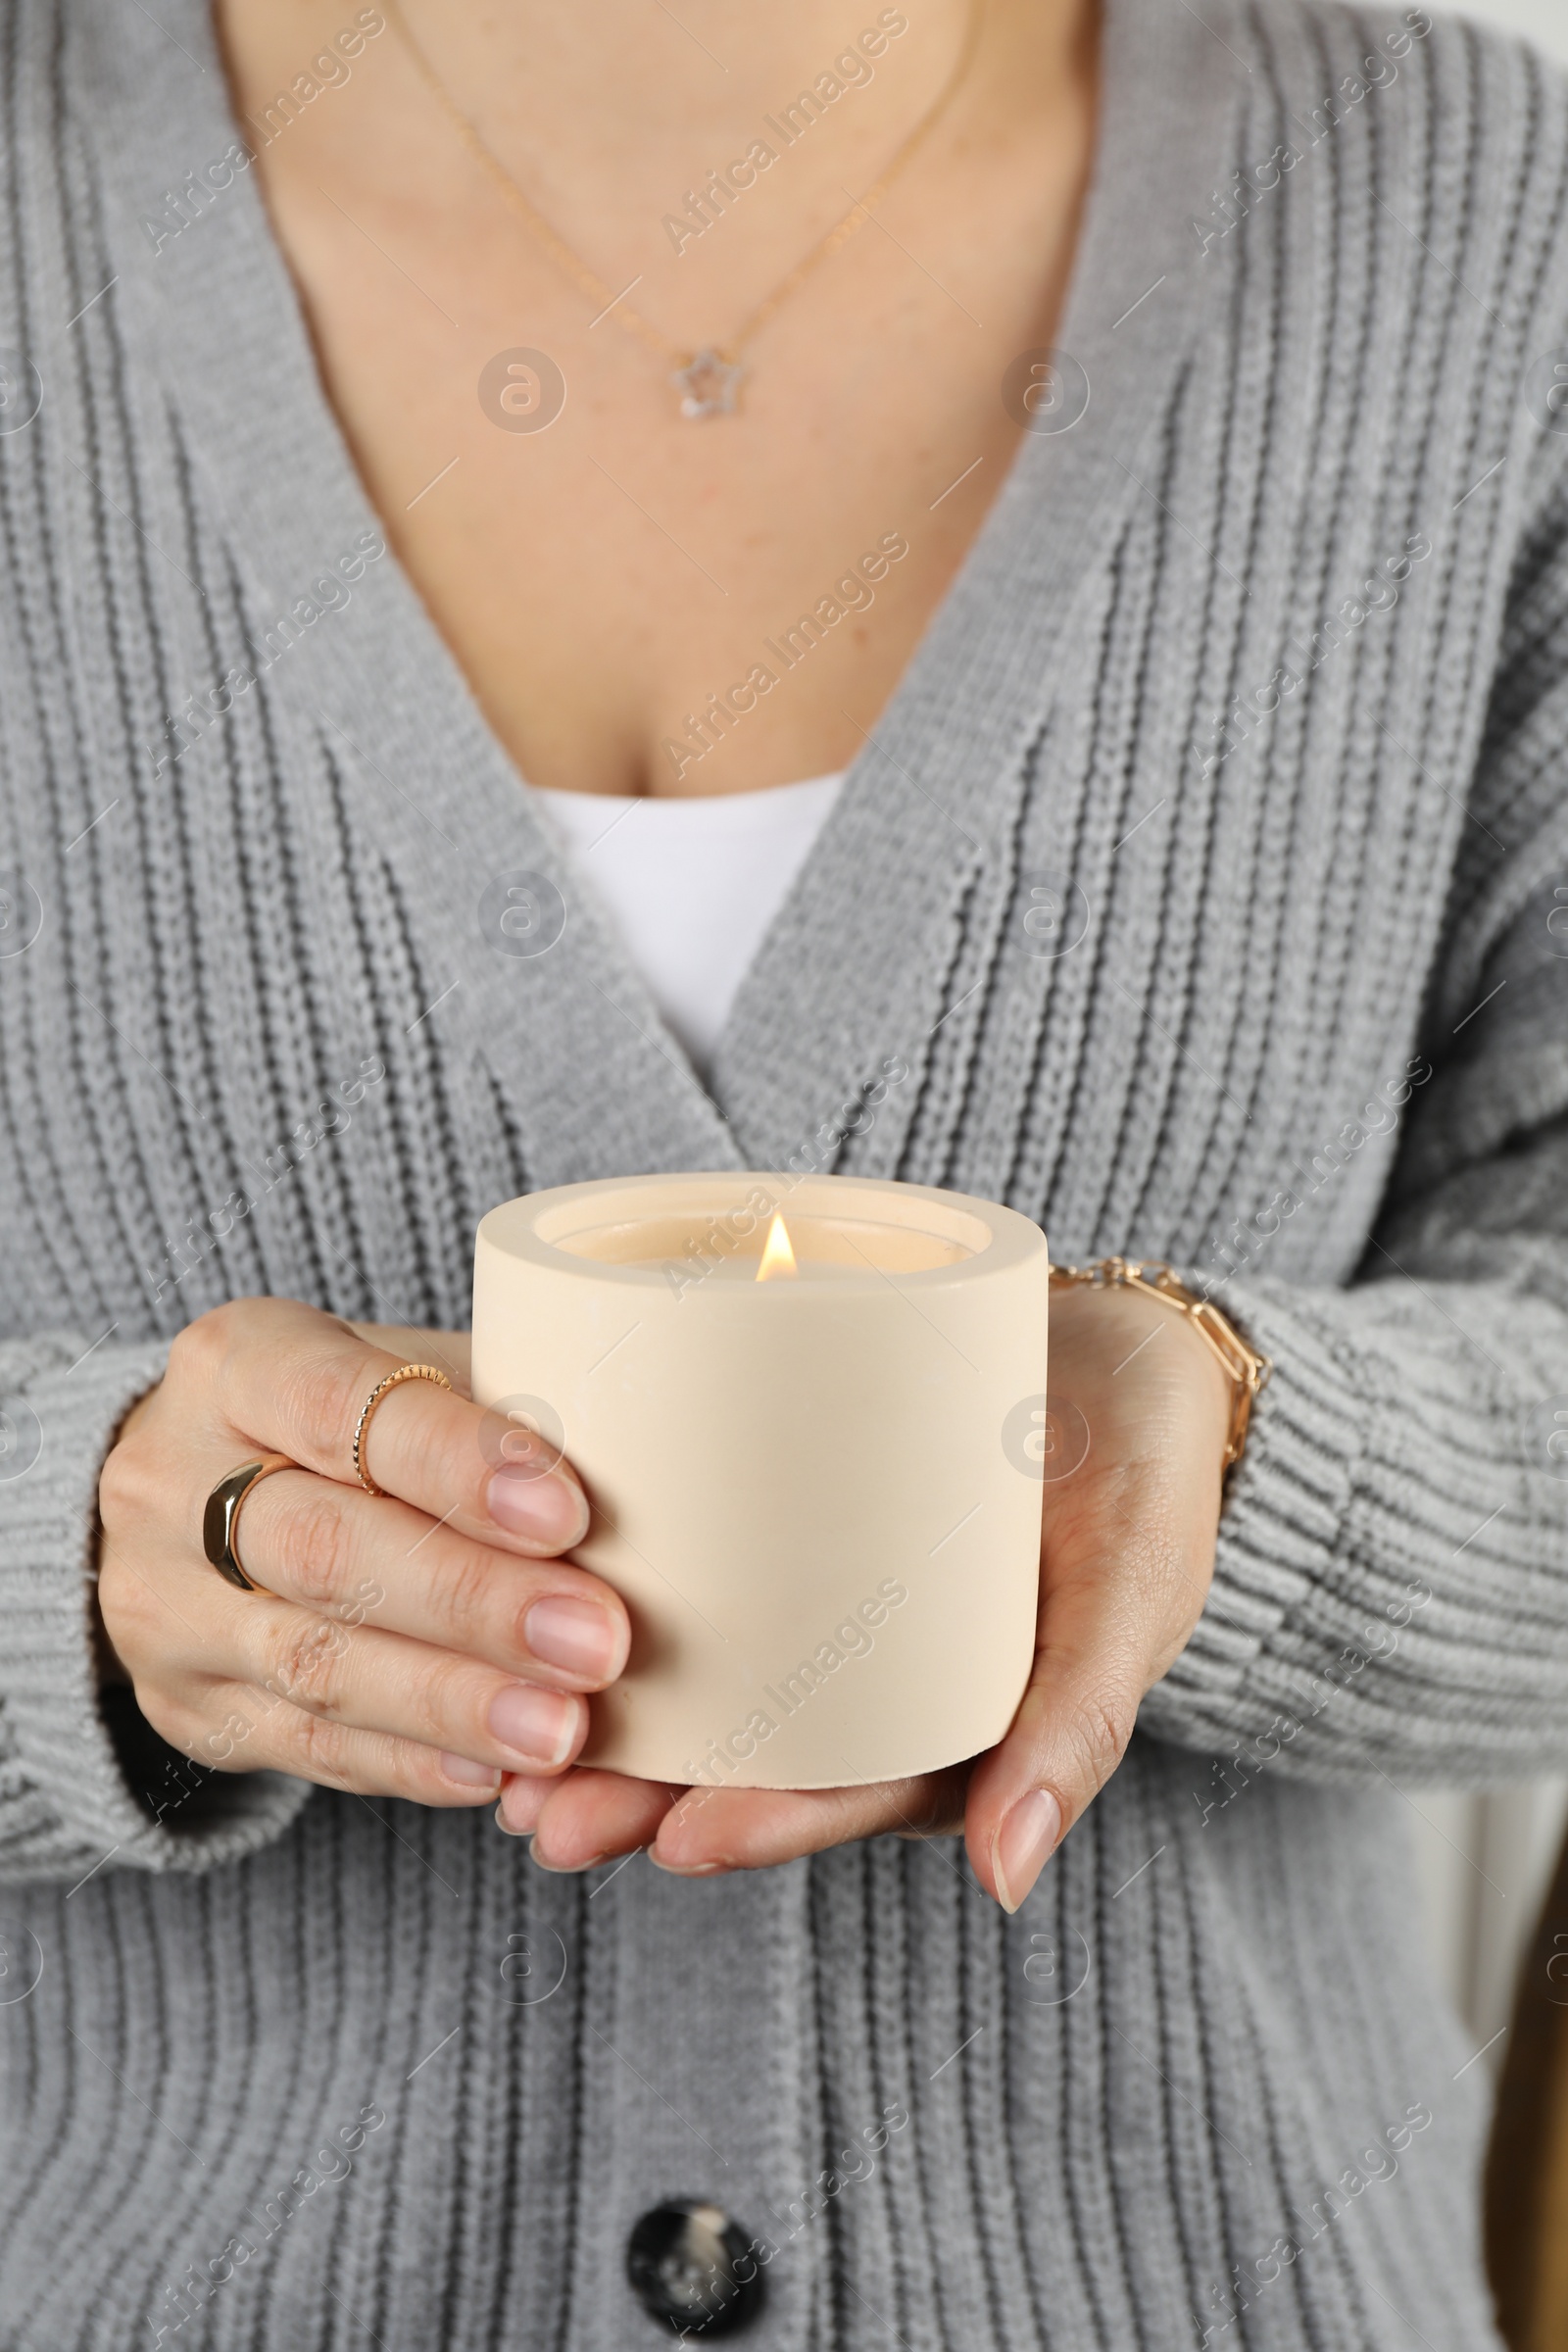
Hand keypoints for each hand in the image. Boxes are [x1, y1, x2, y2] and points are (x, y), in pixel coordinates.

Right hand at [97, 1299, 631, 1804]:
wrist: (192, 1492)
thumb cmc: (349, 1417)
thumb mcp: (400, 1370)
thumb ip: (495, 1406)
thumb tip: (646, 1476)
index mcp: (238, 1364)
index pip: (342, 1408)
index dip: (457, 1462)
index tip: (570, 1510)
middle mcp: (173, 1482)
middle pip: (327, 1550)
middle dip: (475, 1602)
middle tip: (598, 1641)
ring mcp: (166, 1608)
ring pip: (317, 1664)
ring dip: (454, 1704)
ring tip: (564, 1732)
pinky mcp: (189, 1709)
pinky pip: (306, 1748)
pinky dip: (411, 1764)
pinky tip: (494, 1774)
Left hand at [497, 1280, 1232, 1905]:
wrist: (1127, 1352)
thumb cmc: (1147, 1478)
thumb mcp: (1134, 1588)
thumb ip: (1080, 1719)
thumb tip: (1006, 1881)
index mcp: (953, 1726)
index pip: (846, 1791)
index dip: (760, 1820)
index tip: (675, 1837)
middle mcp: (873, 1683)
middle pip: (751, 1752)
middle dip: (643, 1794)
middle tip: (540, 1816)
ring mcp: (825, 1606)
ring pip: (705, 1681)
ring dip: (604, 1716)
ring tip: (497, 1743)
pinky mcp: (785, 1521)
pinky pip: (698, 1575)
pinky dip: (615, 1597)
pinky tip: (525, 1596)